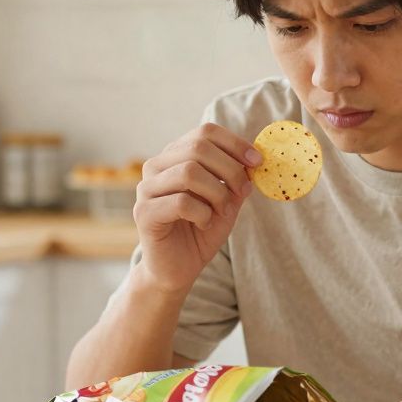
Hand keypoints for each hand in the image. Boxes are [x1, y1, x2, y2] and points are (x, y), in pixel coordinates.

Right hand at [133, 122, 261, 294]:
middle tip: (243, 191)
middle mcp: (157, 166)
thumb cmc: (200, 232)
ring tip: (221, 211)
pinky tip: (203, 224)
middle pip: (198, 148)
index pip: (205, 132)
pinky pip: (181, 202)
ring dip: (217, 193)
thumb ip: (237, 180)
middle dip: (230, 170)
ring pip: (189, 172)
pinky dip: (202, 214)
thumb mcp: (227, 202)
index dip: (235, 144)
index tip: (257, 161)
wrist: (177, 269)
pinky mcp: (143, 212)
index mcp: (176, 156)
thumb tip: (254, 161)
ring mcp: (146, 188)